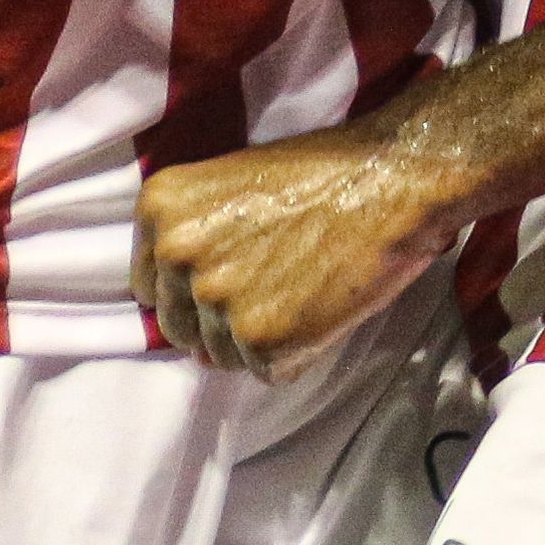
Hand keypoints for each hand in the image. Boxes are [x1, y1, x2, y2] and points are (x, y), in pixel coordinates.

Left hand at [129, 114, 460, 380]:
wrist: (394, 176)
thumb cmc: (328, 172)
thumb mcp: (232, 182)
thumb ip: (198, 237)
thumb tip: (192, 314)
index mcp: (160, 209)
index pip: (150, 286)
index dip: (194, 291)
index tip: (234, 280)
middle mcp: (175, 254)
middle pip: (179, 327)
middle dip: (222, 322)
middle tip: (277, 290)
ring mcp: (215, 298)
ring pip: (220, 355)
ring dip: (260, 340)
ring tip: (304, 295)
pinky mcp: (259, 337)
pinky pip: (266, 371)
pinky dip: (298, 354)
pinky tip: (323, 310)